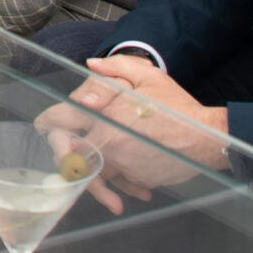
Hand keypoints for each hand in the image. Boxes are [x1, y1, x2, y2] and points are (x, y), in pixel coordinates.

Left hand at [33, 54, 227, 214]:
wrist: (207, 138)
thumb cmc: (177, 106)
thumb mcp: (149, 77)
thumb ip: (115, 69)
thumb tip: (90, 65)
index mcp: (105, 114)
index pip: (62, 118)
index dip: (49, 121)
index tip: (45, 126)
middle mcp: (108, 141)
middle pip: (70, 153)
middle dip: (65, 153)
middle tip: (65, 152)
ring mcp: (121, 163)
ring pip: (94, 173)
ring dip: (96, 176)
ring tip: (105, 182)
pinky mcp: (137, 178)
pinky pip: (119, 183)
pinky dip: (122, 184)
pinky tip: (130, 187)